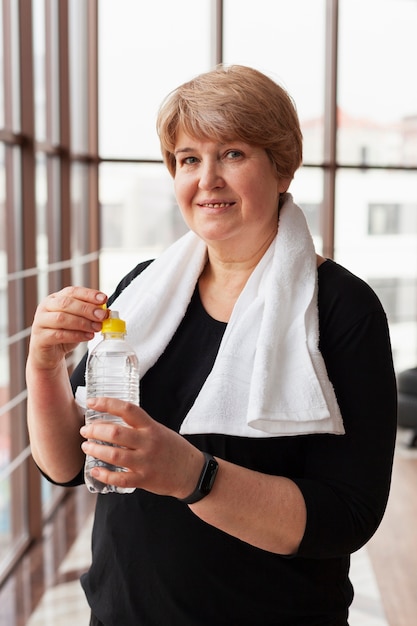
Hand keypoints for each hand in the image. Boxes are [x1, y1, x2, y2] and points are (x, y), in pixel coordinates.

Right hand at [28, 286, 107, 370]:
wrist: (49, 355)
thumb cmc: (64, 334)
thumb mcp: (78, 321)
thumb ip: (89, 315)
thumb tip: (106, 311)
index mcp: (55, 298)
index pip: (72, 291)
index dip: (88, 294)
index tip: (103, 299)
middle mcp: (45, 307)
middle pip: (66, 303)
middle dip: (87, 309)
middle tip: (102, 315)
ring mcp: (40, 322)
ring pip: (62, 318)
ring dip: (83, 323)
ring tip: (97, 327)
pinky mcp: (40, 338)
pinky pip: (59, 334)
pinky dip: (76, 335)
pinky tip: (88, 336)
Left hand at [80, 397, 203, 497]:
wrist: (192, 472)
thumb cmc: (173, 449)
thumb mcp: (159, 430)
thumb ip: (139, 427)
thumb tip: (112, 421)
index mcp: (151, 427)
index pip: (127, 409)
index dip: (107, 403)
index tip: (92, 402)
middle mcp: (148, 443)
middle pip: (116, 433)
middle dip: (95, 431)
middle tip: (85, 430)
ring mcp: (145, 462)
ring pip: (114, 455)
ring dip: (95, 450)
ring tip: (86, 447)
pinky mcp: (144, 480)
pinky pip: (119, 479)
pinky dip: (104, 475)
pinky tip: (95, 471)